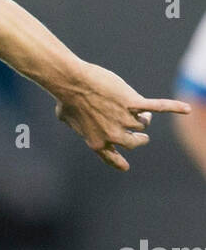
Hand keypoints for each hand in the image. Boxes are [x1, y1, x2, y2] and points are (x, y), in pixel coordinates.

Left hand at [54, 61, 190, 170]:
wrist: (73, 84)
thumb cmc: (66, 98)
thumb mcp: (65, 117)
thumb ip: (71, 122)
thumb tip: (64, 116)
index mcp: (97, 142)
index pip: (112, 158)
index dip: (120, 162)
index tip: (125, 166)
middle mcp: (113, 135)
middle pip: (135, 142)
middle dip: (139, 136)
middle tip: (139, 129)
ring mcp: (124, 120)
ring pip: (144, 124)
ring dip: (143, 117)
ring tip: (138, 109)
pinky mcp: (133, 104)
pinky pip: (157, 107)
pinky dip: (173, 108)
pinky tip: (185, 109)